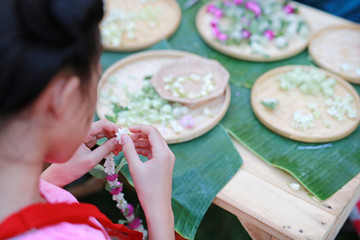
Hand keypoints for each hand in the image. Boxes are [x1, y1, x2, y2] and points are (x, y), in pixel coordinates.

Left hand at [41, 120, 121, 186]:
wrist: (58, 176)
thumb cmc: (71, 169)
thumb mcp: (92, 159)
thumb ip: (106, 149)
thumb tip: (119, 141)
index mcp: (83, 133)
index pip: (103, 123)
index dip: (115, 128)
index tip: (124, 136)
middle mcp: (84, 132)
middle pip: (104, 127)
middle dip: (115, 134)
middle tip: (123, 145)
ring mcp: (85, 137)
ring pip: (103, 133)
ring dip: (112, 139)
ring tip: (118, 150)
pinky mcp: (86, 143)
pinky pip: (100, 139)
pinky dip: (107, 143)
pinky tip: (113, 151)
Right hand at [122, 124, 174, 239]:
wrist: (158, 207)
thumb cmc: (147, 190)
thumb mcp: (135, 168)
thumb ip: (129, 150)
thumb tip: (124, 136)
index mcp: (163, 153)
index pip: (152, 131)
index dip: (139, 128)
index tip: (127, 129)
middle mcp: (168, 154)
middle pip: (154, 136)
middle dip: (139, 135)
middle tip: (126, 138)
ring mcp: (168, 159)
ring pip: (154, 144)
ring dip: (141, 143)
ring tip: (127, 146)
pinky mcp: (165, 164)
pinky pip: (154, 152)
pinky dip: (144, 150)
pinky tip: (133, 153)